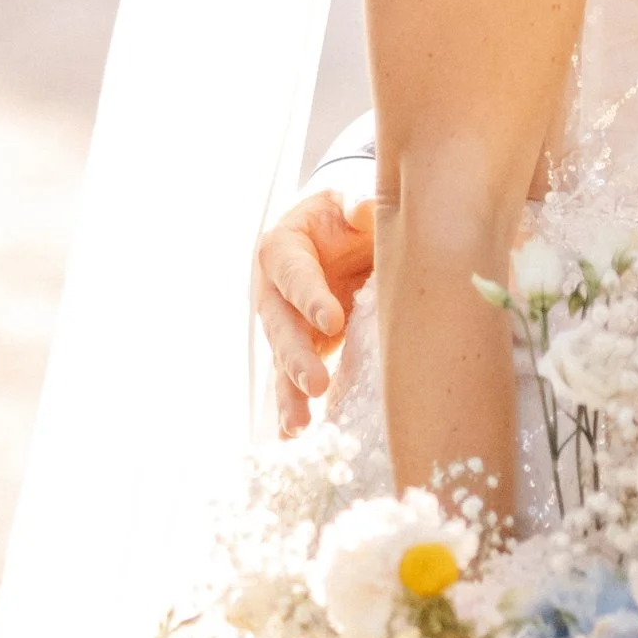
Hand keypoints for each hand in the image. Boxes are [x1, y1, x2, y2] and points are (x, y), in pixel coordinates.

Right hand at [253, 189, 377, 437]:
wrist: (342, 229)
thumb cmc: (347, 213)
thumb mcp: (352, 200)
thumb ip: (359, 204)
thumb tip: (363, 209)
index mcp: (284, 247)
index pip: (294, 272)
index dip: (309, 296)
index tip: (332, 321)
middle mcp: (274, 289)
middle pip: (280, 324)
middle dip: (296, 355)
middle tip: (315, 383)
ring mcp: (284, 322)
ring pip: (281, 360)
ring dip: (289, 393)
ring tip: (300, 425)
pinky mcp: (299, 346)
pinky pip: (290, 380)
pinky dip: (291, 407)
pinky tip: (295, 437)